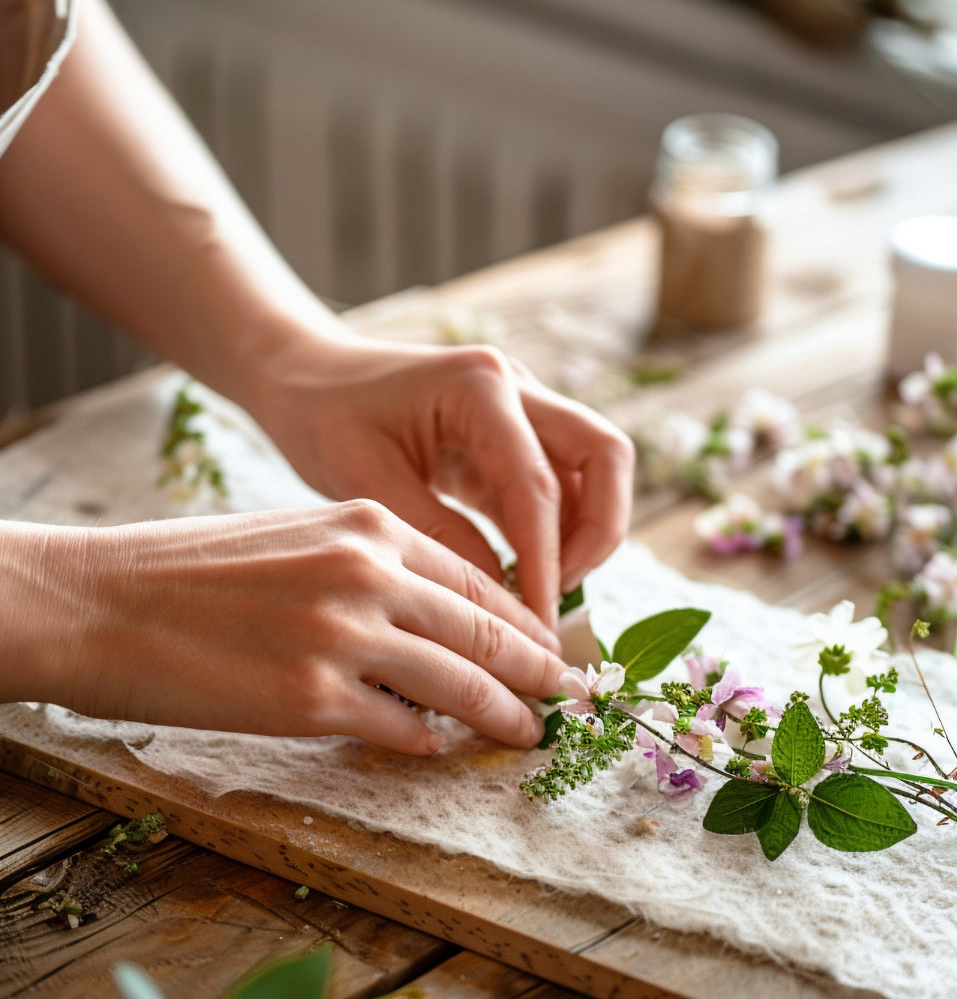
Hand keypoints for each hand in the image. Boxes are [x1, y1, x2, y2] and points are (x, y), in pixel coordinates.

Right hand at [0, 505, 565, 751]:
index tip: (548, 649)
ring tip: (528, 736)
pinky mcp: (312, 700)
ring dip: (503, 716)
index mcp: (366, 524)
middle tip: (569, 697)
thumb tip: (433, 633)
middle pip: (485, 630)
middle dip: (537, 670)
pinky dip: (427, 742)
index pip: (474, 579)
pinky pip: (401, 729)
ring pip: (460, 684)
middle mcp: (367, 573)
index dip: (522, 621)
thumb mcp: (295, 541)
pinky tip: (438, 749)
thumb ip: (370, 574)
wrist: (98, 602)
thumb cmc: (189, 573)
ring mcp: (343, 637)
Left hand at [245, 332, 634, 630]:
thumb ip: (438, 537)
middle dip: (598, 534)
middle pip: (607, 456)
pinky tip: (523, 579)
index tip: (536, 622)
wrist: (306, 377)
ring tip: (542, 595)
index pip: (538, 484)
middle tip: (558, 595)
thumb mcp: (368, 483)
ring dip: (585, 534)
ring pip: (594, 471)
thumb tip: (499, 603)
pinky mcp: (515, 437)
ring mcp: (524, 408)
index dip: (546, 560)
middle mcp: (516, 387)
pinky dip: (557, 532)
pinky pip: (562, 485)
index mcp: (478, 387)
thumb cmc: (325, 419)